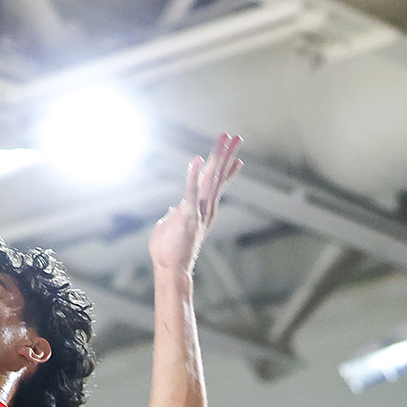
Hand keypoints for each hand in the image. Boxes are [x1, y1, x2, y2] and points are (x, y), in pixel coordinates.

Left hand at [148, 134, 243, 273]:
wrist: (170, 269)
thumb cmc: (168, 251)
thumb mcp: (171, 227)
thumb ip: (175, 215)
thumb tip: (174, 209)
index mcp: (203, 210)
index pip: (216, 186)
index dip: (226, 170)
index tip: (237, 158)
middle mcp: (206, 208)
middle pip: (218, 176)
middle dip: (226, 155)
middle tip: (236, 137)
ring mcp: (199, 212)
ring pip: (211, 179)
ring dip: (218, 157)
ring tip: (226, 140)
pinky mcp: (188, 217)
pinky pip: (191, 192)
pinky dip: (194, 176)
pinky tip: (197, 160)